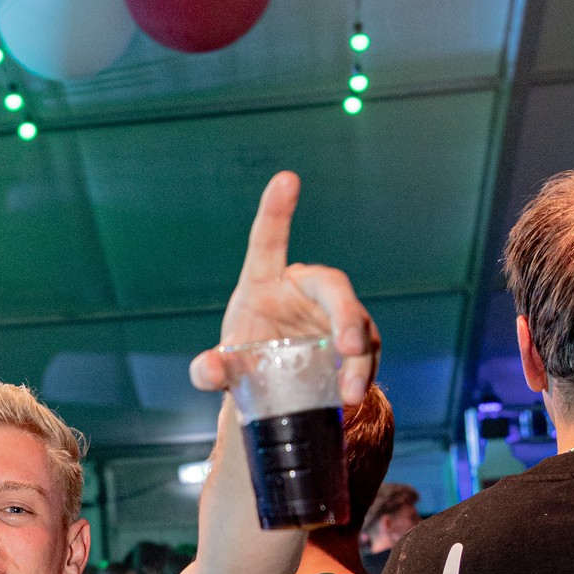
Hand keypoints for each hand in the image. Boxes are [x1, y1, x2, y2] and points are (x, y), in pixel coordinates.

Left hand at [190, 171, 378, 407]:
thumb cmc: (242, 363)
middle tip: (349, 346)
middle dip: (346, 314)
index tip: (285, 178)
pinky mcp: (353, 344)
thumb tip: (208, 370)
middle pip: (333, 286)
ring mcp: (332, 318)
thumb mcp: (221, 370)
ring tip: (349, 392)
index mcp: (265, 283)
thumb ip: (208, 370)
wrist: (270, 391)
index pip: (269, 240)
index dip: (276, 209)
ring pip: (358, 325)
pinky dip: (362, 374)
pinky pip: (366, 353)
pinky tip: (351, 395)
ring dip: (359, 357)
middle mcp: (304, 292)